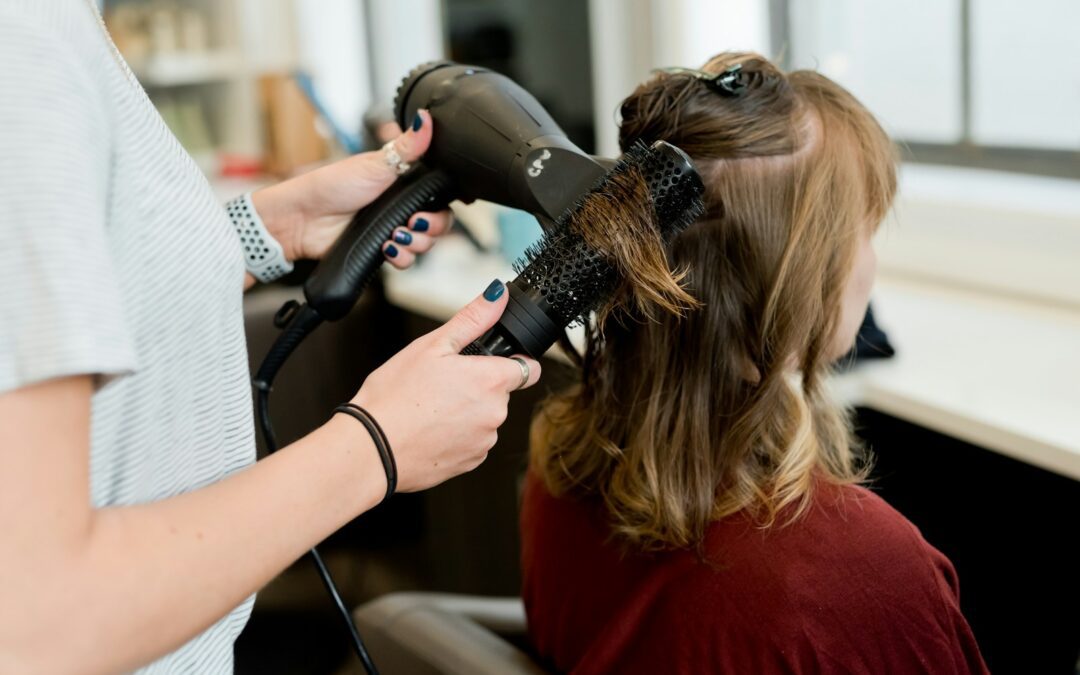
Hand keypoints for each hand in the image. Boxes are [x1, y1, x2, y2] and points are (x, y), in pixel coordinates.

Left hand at [250, 110, 451, 268]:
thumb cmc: (332, 185)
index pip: (440, 197)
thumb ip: (408, 146)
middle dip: (431, 227)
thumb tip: (426, 117)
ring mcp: (393, 229)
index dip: (442, 205)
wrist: (304, 219)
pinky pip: (406, 261)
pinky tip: (386, 249)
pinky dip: (401, 258)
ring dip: (416, 243)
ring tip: (395, 236)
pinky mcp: (382, 250)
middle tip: (412, 222)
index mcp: (404, 184)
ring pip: (425, 244)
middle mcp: (402, 207)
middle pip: (439, 224)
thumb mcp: (375, 163)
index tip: (430, 206)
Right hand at [348, 281, 541, 492]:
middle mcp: (495, 413)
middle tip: (442, 383)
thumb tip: (497, 295)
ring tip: (431, 407)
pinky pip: (473, 442)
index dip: (512, 361)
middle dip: (479, 386)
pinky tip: (430, 429)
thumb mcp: (432, 345)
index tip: (490, 362)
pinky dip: (457, 435)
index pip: (528, 368)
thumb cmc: (395, 396)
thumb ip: (473, 319)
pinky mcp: (470, 462)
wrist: (371, 449)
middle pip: (502, 393)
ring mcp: (484, 441)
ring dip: (467, 412)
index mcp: (490, 381)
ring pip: (485, 418)